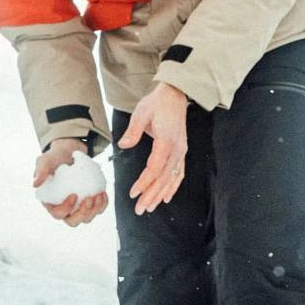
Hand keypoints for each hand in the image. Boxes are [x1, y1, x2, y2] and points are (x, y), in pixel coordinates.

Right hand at [33, 139, 106, 226]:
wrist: (69, 153)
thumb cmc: (54, 158)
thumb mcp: (44, 161)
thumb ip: (40, 171)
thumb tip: (36, 184)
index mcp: (51, 204)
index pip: (57, 214)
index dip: (66, 209)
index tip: (74, 195)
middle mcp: (64, 209)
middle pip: (73, 221)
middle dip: (83, 214)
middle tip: (89, 199)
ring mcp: (77, 207)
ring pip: (87, 218)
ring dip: (95, 210)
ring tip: (98, 195)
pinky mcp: (89, 202)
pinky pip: (97, 209)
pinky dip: (102, 204)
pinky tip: (103, 194)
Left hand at [119, 82, 191, 215]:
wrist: (175, 95)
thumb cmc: (157, 103)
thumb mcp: (141, 113)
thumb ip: (133, 131)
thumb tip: (123, 144)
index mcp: (167, 141)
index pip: (155, 168)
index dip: (144, 183)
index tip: (133, 193)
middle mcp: (177, 149)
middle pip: (164, 178)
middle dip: (151, 195)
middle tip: (140, 209)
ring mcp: (181, 151)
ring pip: (172, 178)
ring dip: (161, 194)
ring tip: (150, 208)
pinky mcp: (182, 151)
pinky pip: (179, 173)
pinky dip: (173, 186)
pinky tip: (166, 197)